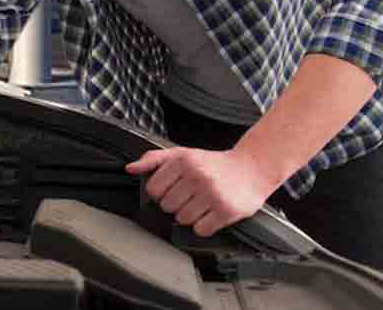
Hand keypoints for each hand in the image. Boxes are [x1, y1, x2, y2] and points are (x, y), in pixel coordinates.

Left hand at [126, 146, 277, 237]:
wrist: (252, 168)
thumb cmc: (215, 164)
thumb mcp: (184, 153)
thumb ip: (155, 159)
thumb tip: (131, 168)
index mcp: (184, 160)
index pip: (153, 189)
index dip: (161, 192)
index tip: (174, 189)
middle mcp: (198, 176)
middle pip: (167, 206)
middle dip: (176, 204)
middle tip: (191, 196)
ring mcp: (213, 194)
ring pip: (182, 220)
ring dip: (190, 216)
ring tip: (202, 203)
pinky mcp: (226, 211)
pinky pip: (200, 230)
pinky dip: (204, 226)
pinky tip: (211, 213)